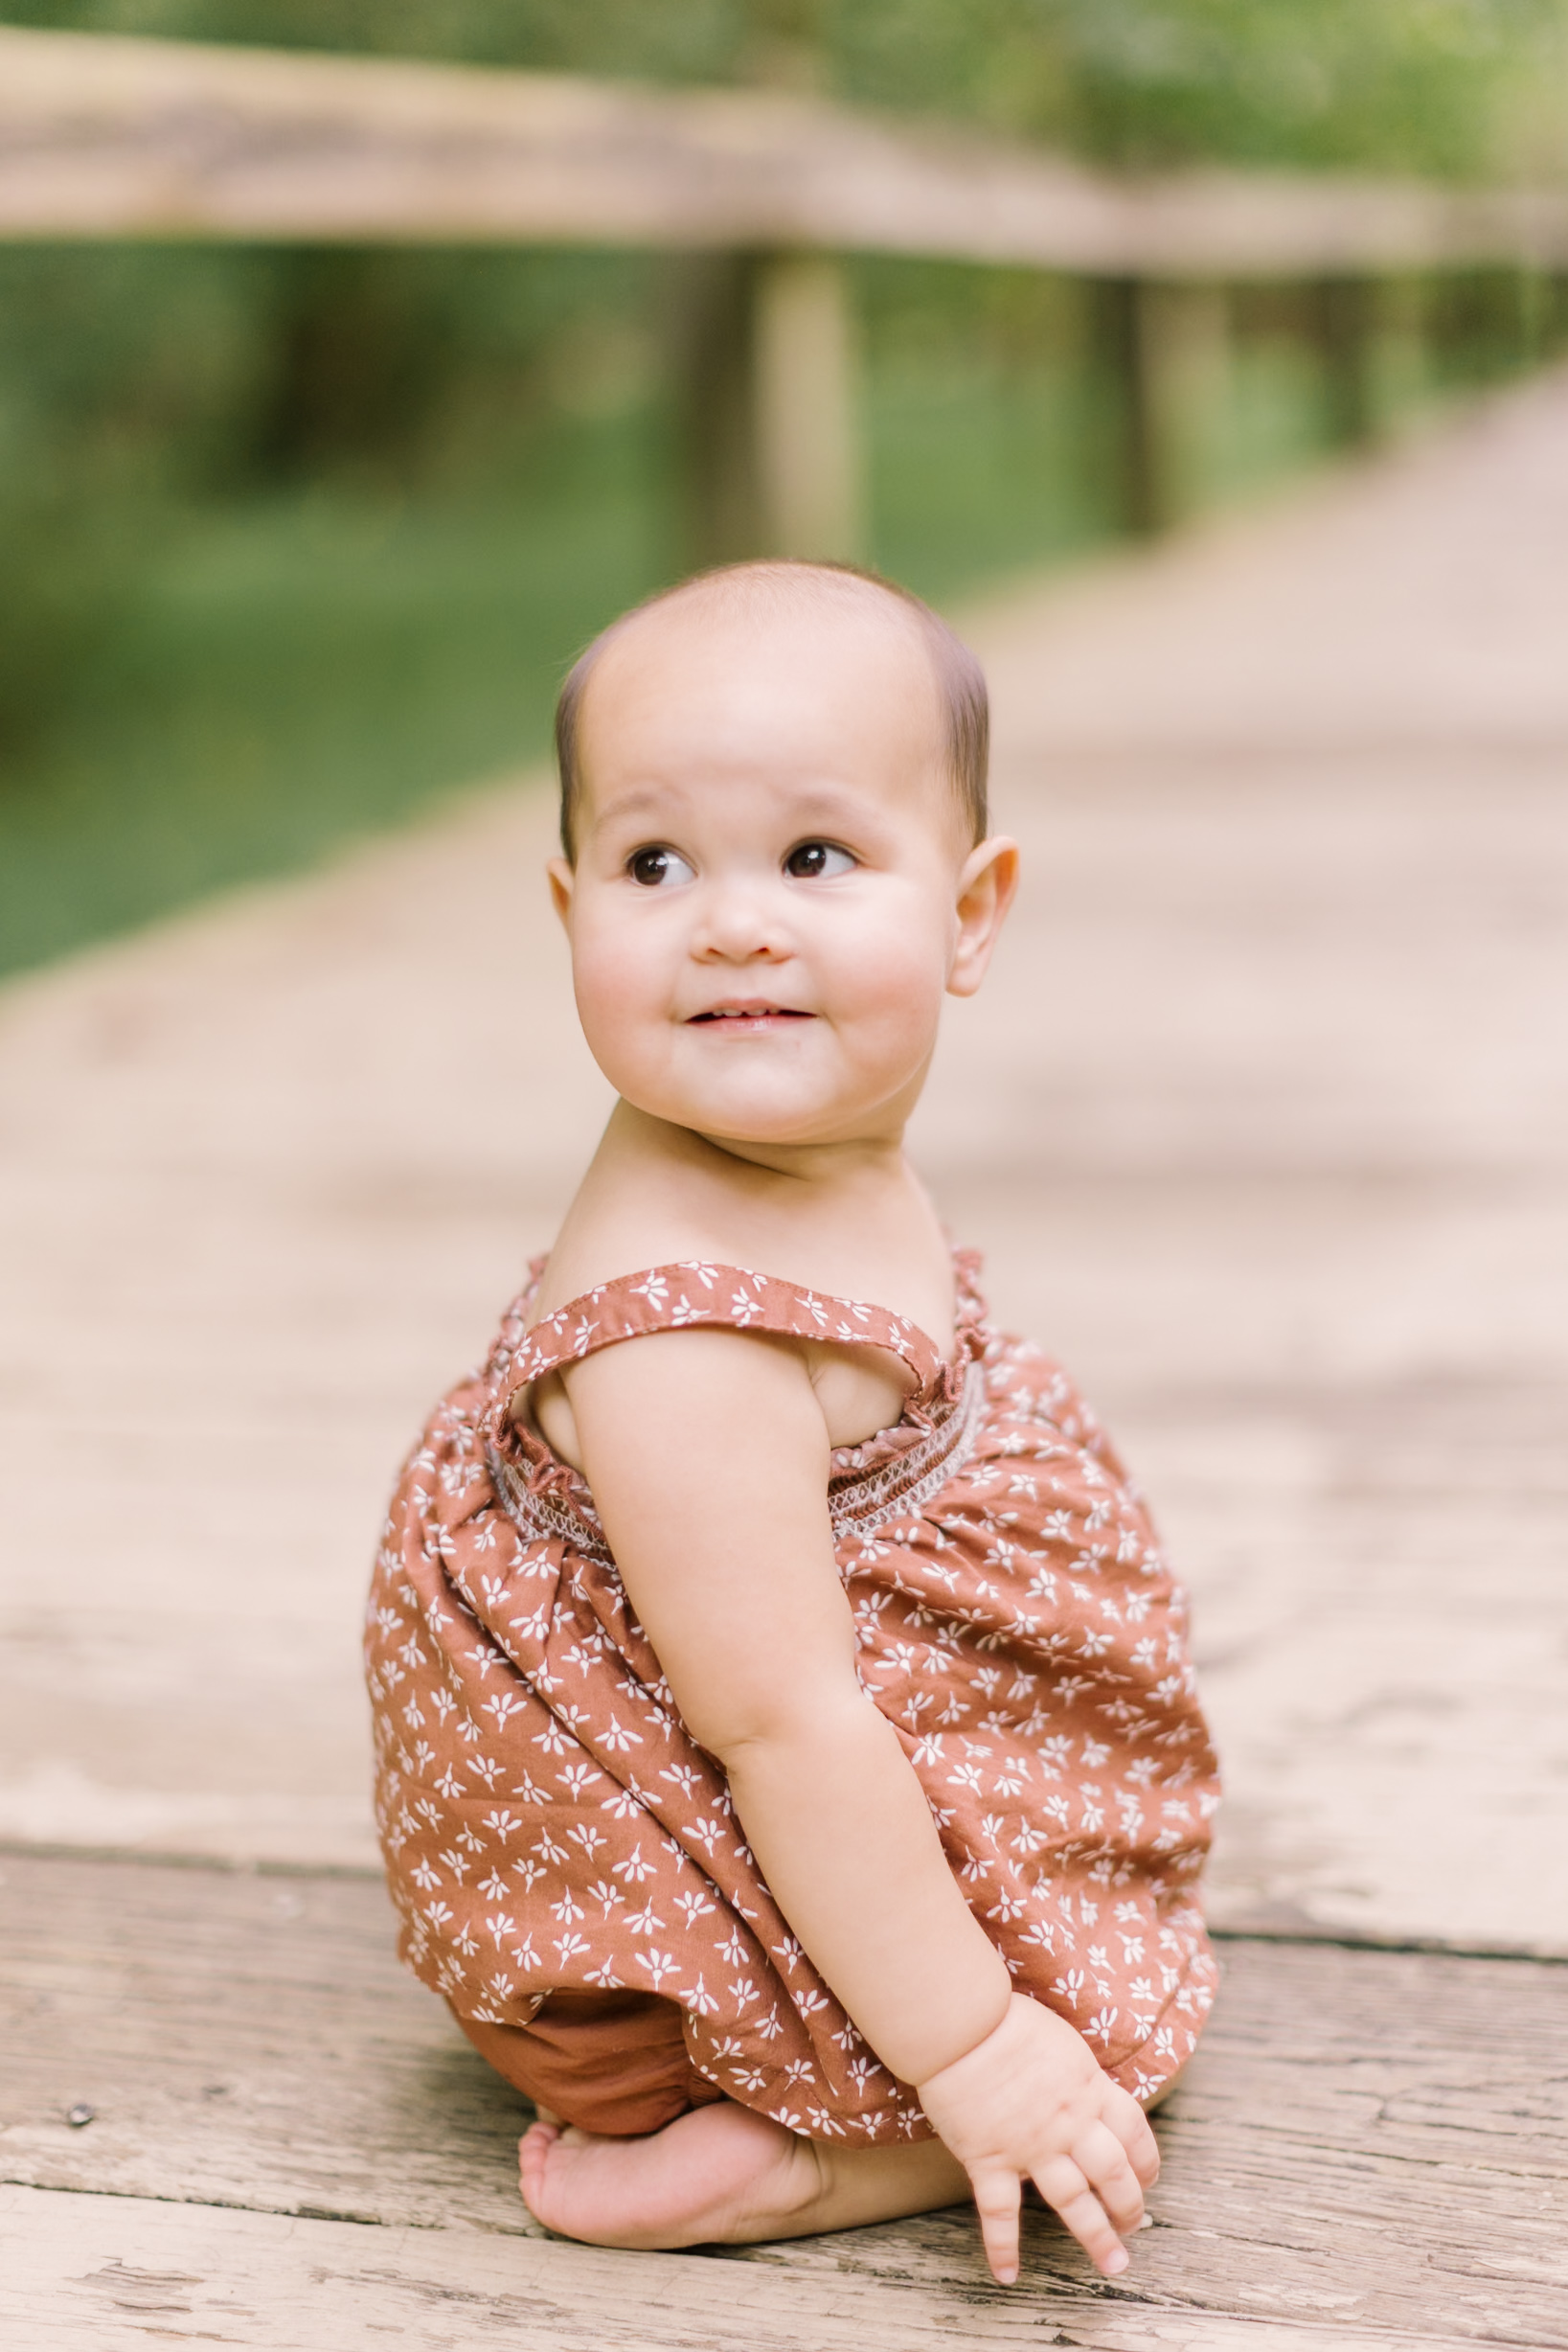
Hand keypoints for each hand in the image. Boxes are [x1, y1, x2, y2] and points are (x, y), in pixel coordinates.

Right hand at [915, 1993, 1159, 2285]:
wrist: (963, 2024)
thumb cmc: (1006, 2019)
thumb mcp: (1061, 2040)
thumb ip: (1076, 2072)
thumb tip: (1084, 2085)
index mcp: (1089, 2088)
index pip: (1133, 2132)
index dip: (1146, 2161)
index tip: (1149, 2179)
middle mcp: (1069, 2123)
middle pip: (1113, 2174)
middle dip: (1129, 2206)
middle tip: (1132, 2227)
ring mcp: (1031, 2146)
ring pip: (1073, 2201)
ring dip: (1096, 2235)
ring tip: (1112, 2263)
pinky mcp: (990, 2159)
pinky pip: (999, 2213)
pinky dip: (1003, 2247)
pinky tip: (1008, 2275)